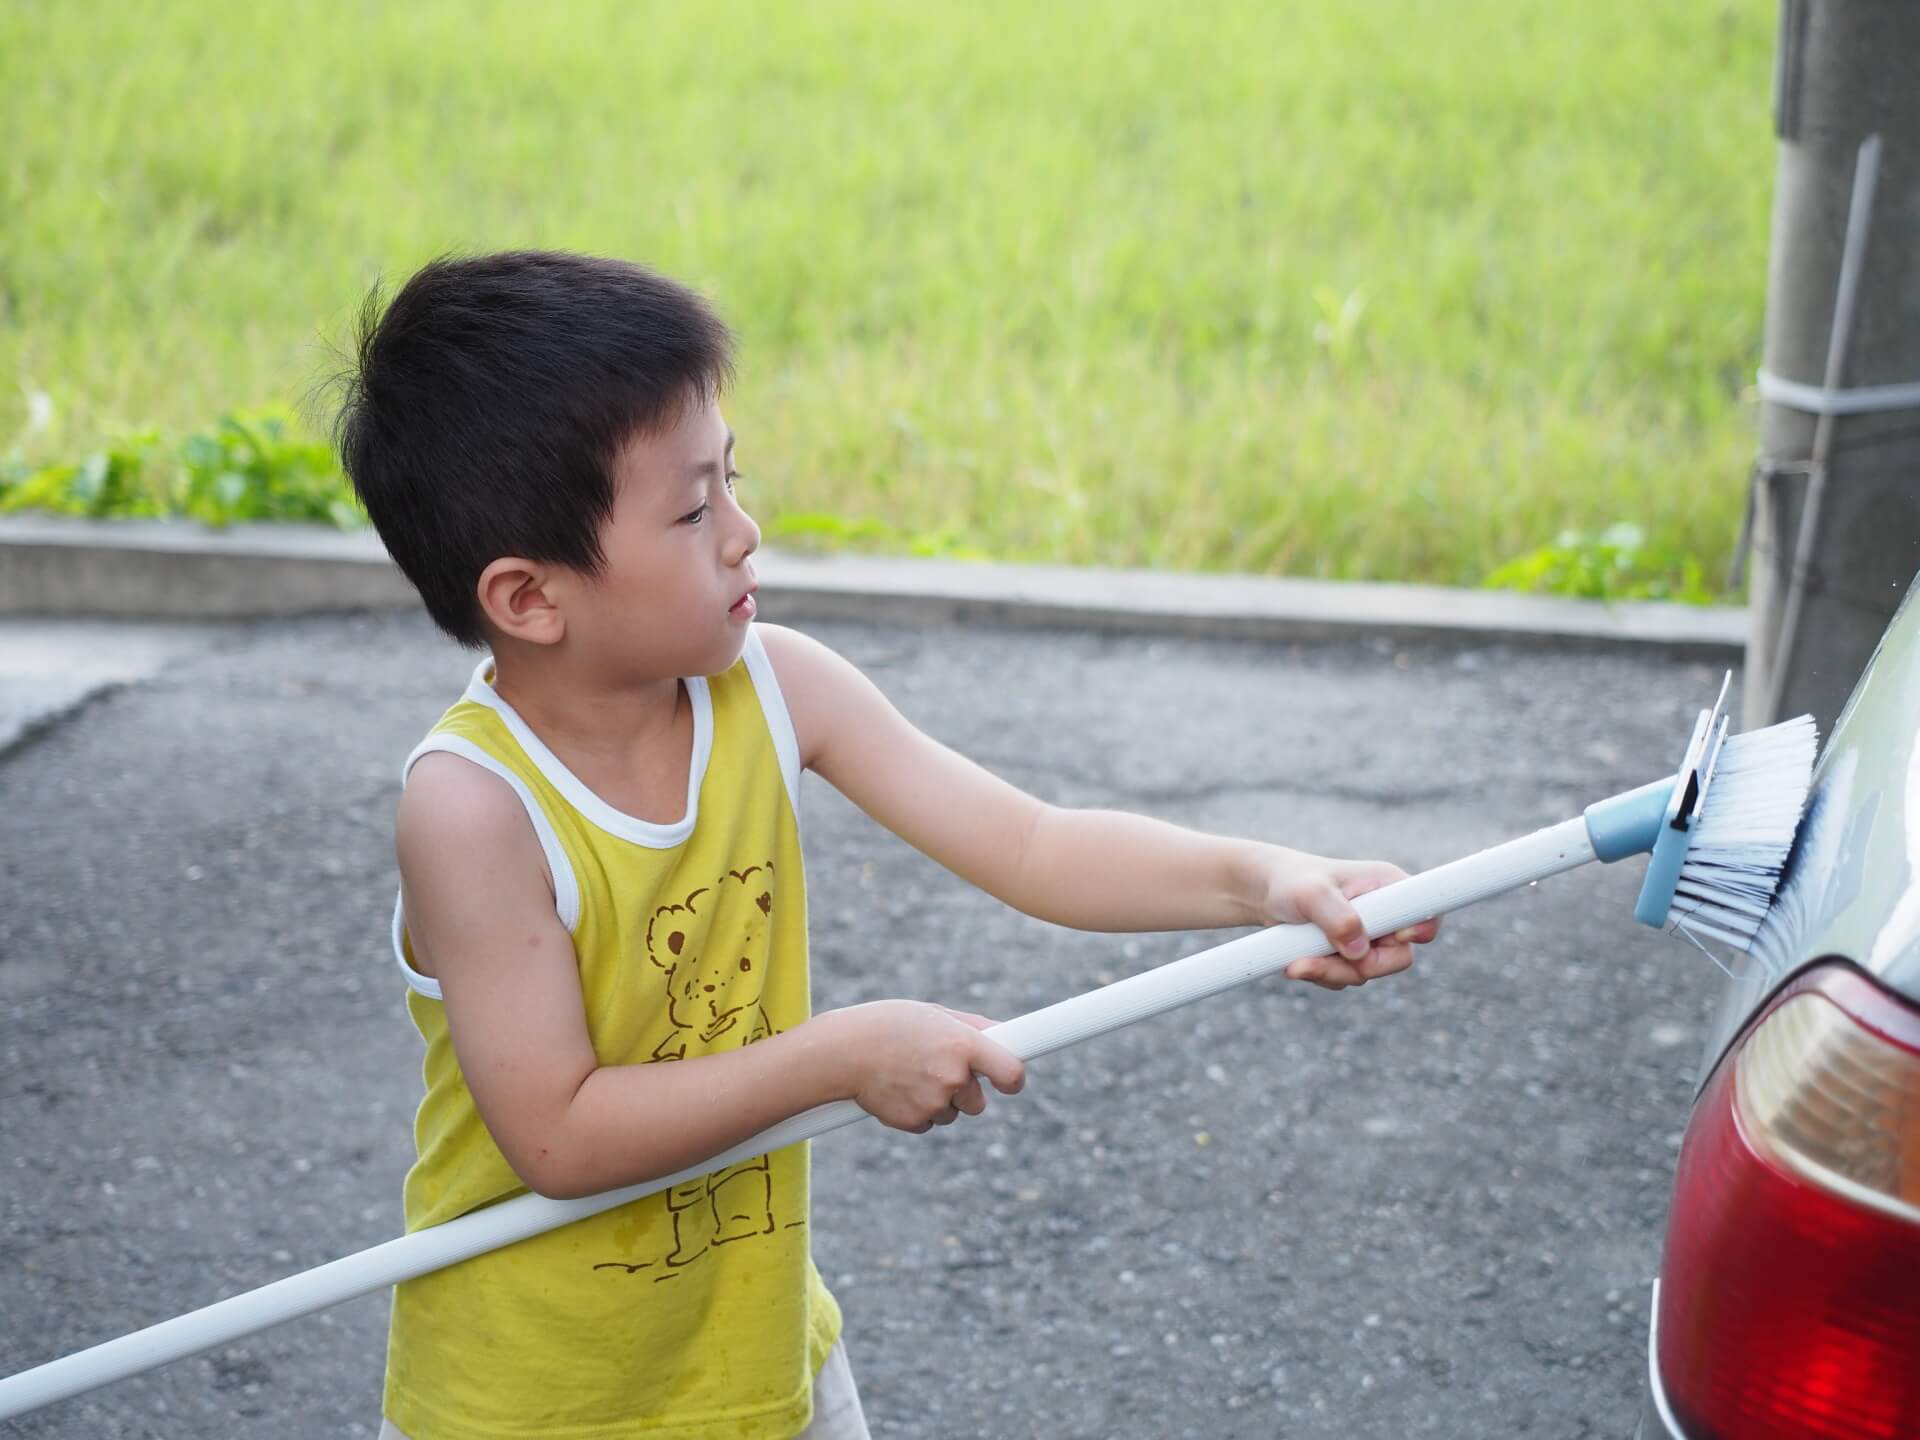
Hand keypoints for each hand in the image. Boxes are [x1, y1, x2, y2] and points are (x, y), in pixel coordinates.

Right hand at [821, 1000, 1025, 1131]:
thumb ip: (972, 1027)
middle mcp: (953, 1076)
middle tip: (935, 1067)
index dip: (1014, 1080)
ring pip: (952, 1112)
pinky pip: (928, 1123)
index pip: (1011, 1072)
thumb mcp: (933, 1014)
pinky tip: (897, 1089)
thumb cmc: (889, 1025)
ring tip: (909, 1074)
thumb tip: (1004, 1036)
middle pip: (978, 1101)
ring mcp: (933, 1102)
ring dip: (938, 1099)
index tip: (1011, 1081)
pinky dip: (917, 1111)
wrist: (842, 1051)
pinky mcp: (914, 1121)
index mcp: (963, 1044)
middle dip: (964, 1089)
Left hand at [1261, 852, 1441, 990]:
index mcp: (1389, 887)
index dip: (1419, 930)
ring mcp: (1370, 938)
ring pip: (1367, 973)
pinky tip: (1298, 959)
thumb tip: (1359, 950)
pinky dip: (1321, 974)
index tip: (1399, 936)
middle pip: (1398, 957)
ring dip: (1331, 972)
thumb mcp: (1310, 893)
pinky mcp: (1351, 956)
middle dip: (1360, 966)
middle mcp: (1386, 914)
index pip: (1425, 912)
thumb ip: (1337, 917)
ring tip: (1297, 959)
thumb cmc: (1293, 882)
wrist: (1268, 894)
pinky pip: (1345, 979)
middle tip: (1316, 962)